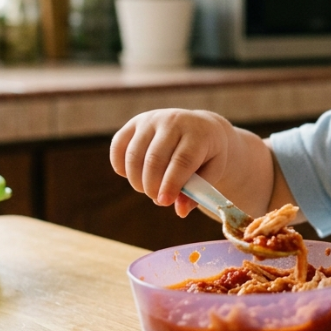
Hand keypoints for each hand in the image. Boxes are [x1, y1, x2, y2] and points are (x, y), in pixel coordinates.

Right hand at [110, 109, 234, 216]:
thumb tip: (180, 211)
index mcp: (198, 133)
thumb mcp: (212, 172)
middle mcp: (173, 121)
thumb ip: (198, 192)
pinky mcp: (135, 122)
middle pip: (154, 159)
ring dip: (137, 180)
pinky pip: (118, 146)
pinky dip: (121, 167)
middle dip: (152, 186)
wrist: (202, 127)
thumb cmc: (207, 155)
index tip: (165, 201)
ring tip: (149, 189)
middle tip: (158, 199)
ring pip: (134, 154)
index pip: (181, 160)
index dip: (171, 184)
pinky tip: (133, 176)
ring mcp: (152, 119)